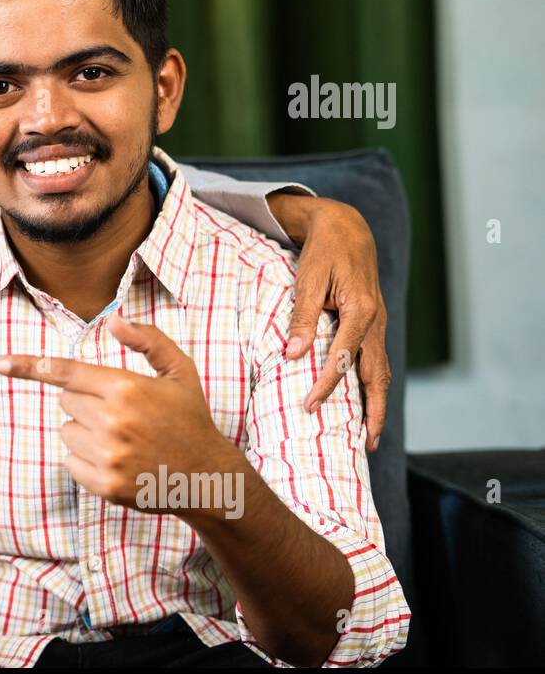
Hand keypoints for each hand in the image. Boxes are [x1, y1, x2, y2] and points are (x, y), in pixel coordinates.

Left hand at [0, 315, 240, 517]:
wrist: (208, 478)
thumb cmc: (191, 419)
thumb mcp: (179, 371)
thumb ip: (148, 340)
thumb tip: (113, 320)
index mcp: (126, 388)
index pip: (67, 373)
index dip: (31, 366)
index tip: (2, 364)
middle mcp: (113, 421)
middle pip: (65, 402)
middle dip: (85, 403)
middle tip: (119, 413)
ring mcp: (107, 456)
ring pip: (65, 432)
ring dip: (84, 432)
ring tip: (122, 438)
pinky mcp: (104, 485)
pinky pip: (69, 462)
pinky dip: (84, 460)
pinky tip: (117, 460)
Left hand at [268, 193, 388, 451]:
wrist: (346, 229)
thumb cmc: (323, 253)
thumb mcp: (307, 279)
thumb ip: (301, 318)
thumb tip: (292, 356)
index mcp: (360, 310)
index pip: (342, 358)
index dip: (325, 385)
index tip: (308, 406)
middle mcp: (376, 322)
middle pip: (376, 375)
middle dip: (372, 411)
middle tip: (365, 444)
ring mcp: (379, 325)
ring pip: (381, 372)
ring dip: (378, 404)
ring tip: (371, 436)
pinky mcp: (374, 325)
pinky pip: (376, 361)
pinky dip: (373, 386)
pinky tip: (366, 404)